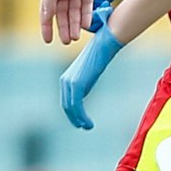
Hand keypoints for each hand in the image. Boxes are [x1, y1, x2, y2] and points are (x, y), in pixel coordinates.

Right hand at [40, 0, 105, 43]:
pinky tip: (86, 25)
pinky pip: (87, 5)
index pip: (48, 13)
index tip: (47, 40)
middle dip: (64, 28)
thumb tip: (46, 17)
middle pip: (63, 15)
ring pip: (75, 12)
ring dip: (75, 25)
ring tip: (76, 37)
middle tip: (67, 42)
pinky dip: (86, 15)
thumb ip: (50, 0)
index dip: (47, 27)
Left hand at [60, 8, 124, 128]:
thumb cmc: (100, 55)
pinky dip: (81, 117)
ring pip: (70, 107)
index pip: (66, 100)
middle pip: (66, 105)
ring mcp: (70, 82)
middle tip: (84, 126)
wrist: (104, 44)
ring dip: (78, 119)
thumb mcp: (90, 71)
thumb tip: (84, 88)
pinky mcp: (77, 84)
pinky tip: (88, 124)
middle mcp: (65, 80)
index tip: (80, 121)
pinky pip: (76, 105)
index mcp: (67, 78)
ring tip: (87, 127)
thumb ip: (85, 80)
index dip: (72, 112)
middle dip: (73, 118)